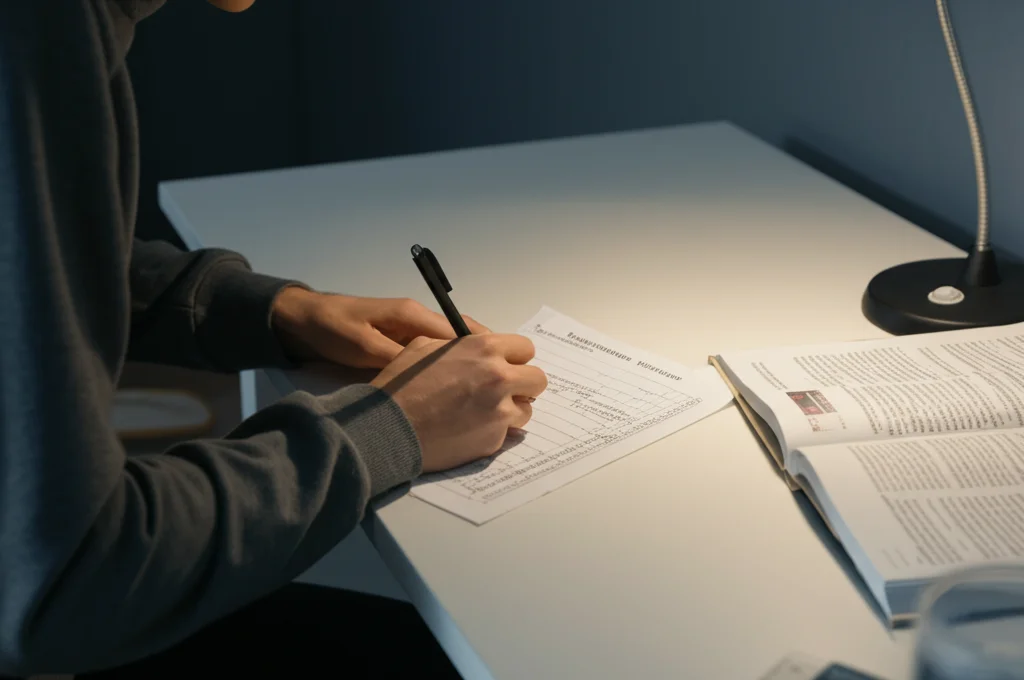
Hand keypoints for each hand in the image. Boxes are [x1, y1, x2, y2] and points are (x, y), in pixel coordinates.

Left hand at [271, 287, 488, 368]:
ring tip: (486, 389)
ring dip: (469, 365)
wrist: (302, 321)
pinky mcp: (401, 343)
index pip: (461, 331)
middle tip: (503, 384)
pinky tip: (458, 389)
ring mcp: (410, 331)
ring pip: (452, 348)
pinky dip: (450, 368)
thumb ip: (398, 358)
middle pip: (464, 338)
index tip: (503, 370)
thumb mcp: (363, 347)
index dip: (485, 350)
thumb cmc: (332, 330)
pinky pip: (436, 354)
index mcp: (413, 316)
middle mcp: (418, 319)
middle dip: (485, 358)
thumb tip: (433, 372)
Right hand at [371, 334, 547, 472]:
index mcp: (485, 349)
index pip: (526, 349)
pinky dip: (493, 432)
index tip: (505, 366)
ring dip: (510, 411)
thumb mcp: (425, 347)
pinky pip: (506, 433)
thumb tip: (471, 348)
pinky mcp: (495, 439)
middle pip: (537, 380)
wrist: (390, 427)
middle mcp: (499, 378)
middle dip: (523, 385)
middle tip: (503, 392)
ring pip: (526, 410)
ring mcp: (500, 411)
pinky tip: (469, 430)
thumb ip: (457, 345)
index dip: (514, 358)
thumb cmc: (402, 385)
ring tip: (483, 414)